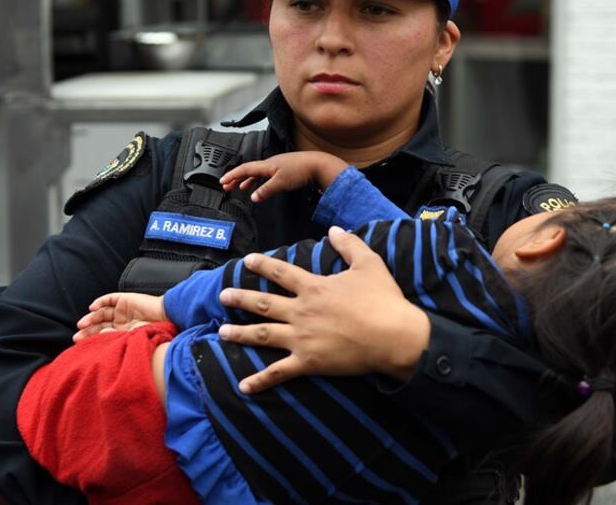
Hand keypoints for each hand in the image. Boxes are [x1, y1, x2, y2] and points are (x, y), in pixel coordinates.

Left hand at [73, 292, 165, 341]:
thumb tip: (99, 339)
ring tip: (82, 324)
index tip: (80, 344)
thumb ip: (115, 339)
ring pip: (102, 312)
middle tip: (77, 336)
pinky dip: (100, 302)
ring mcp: (123, 310)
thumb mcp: (131, 339)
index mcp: (124, 333)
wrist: (167, 318)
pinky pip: (109, 299)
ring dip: (91, 317)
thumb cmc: (153, 332)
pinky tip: (92, 308)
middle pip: (100, 324)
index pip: (103, 334)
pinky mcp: (125, 299)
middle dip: (88, 330)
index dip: (91, 338)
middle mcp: (122, 321)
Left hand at [216, 226, 430, 393]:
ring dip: (240, 333)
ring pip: (263, 334)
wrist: (394, 336)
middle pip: (263, 303)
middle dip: (240, 298)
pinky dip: (260, 380)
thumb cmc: (383, 299)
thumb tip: (334, 230)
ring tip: (221, 332)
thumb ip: (349, 245)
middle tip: (222, 296)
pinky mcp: (309, 362)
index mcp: (314, 287)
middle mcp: (301, 311)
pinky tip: (243, 386)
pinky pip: (279, 372)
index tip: (247, 261)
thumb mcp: (368, 263)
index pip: (280, 272)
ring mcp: (302, 338)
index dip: (262, 265)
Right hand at [220, 152, 346, 201]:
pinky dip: (259, 180)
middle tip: (226, 185)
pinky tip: (261, 186)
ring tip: (240, 187)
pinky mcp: (284, 169)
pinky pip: (266, 174)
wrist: (318, 164)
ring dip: (247, 180)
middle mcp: (270, 163)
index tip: (222, 181)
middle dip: (236, 177)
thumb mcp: (281, 183)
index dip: (232, 175)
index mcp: (267, 165)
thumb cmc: (301, 170)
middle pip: (248, 170)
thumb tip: (253, 197)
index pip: (244, 169)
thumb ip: (266, 190)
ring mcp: (277, 166)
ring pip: (257, 172)